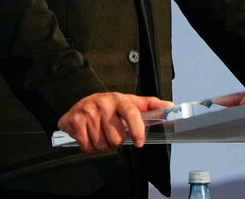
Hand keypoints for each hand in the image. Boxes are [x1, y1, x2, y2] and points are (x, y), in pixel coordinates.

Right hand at [57, 92, 173, 152]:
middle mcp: (103, 103)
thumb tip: (170, 106)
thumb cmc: (110, 106)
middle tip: (111, 133)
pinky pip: (87, 146)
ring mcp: (88, 111)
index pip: (131, 114)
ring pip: (101, 144)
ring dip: (101, 145)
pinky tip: (88, 136)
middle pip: (116, 138)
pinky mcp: (74, 120)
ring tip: (99, 133)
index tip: (139, 142)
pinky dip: (88, 146)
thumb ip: (150, 105)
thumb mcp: (129, 103)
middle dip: (115, 141)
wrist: (81, 104)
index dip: (137, 130)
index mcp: (119, 99)